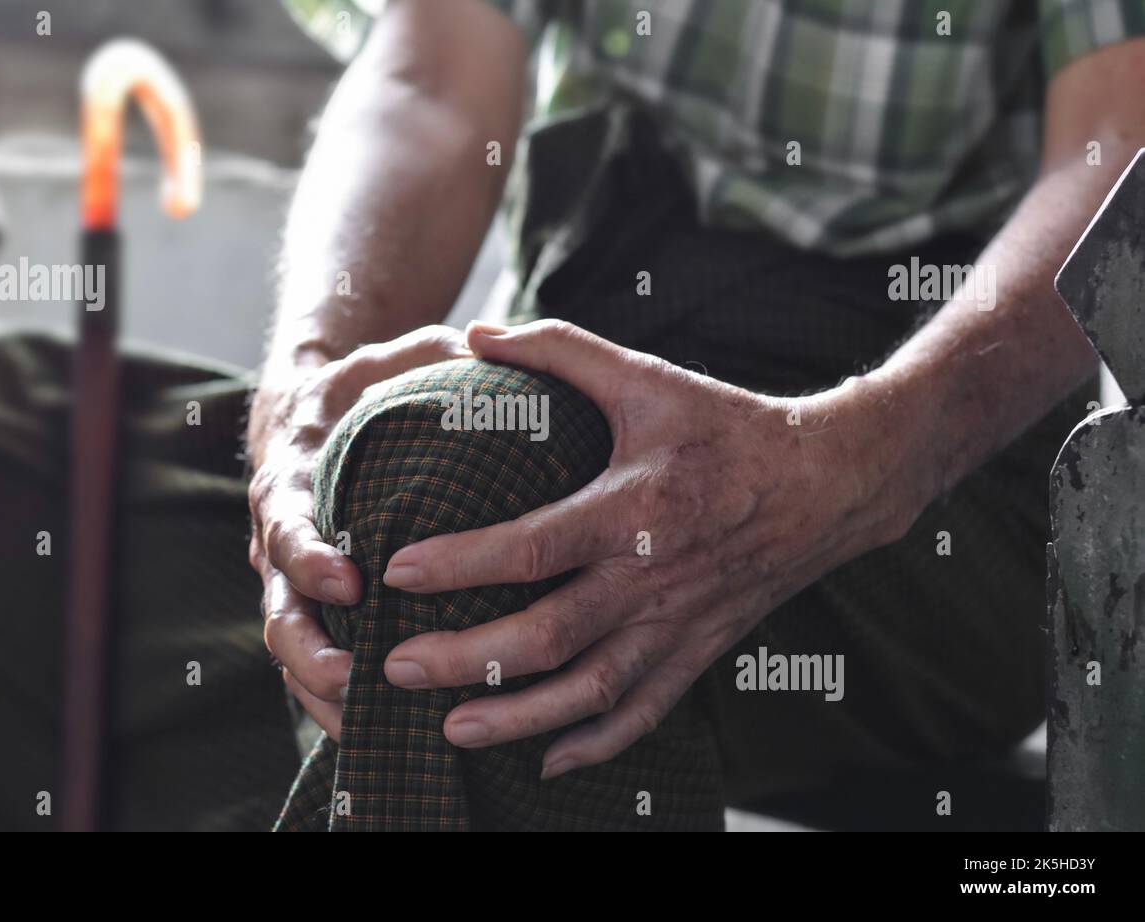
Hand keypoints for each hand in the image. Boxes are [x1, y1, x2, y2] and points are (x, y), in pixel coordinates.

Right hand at [248, 325, 472, 740]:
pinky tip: (386, 731)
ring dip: (327, 694)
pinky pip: (317, 664)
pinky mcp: (316, 609)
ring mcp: (294, 584)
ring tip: (377, 726)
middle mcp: (280, 543)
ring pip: (293, 654)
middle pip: (279, 611)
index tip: (349, 579)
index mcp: (291, 483)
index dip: (310, 557)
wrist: (317, 416)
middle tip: (360, 678)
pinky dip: (340, 702)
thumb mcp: (387, 358)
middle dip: (313, 653)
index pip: (285, 526)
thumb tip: (484, 340)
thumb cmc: (362, 386)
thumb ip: (426, 351)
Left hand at [380, 319, 919, 776]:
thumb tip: (476, 330)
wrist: (828, 481)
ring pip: (588, 691)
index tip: (397, 573)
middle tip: (395, 667)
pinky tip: (548, 761)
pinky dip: (596, 744)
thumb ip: (560, 349)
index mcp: (636, 506)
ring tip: (451, 730)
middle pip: (547, 636)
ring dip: (516, 718)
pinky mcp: (698, 650)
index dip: (463, 563)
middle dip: (465, 659)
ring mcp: (677, 624)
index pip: (535, 547)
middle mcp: (653, 576)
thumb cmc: (727, 425)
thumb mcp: (646, 377)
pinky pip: (645, 712)